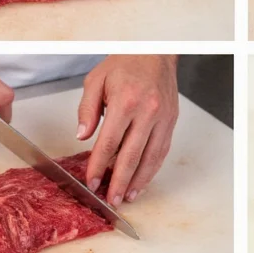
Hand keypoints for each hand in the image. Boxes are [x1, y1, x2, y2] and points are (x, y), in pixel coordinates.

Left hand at [76, 55, 178, 206]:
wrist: (155, 52)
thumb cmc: (125, 63)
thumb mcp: (96, 80)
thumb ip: (87, 109)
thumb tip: (82, 136)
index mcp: (125, 102)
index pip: (109, 143)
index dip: (98, 166)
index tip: (91, 181)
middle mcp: (147, 112)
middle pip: (131, 156)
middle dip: (118, 181)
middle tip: (110, 200)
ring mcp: (163, 118)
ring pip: (151, 158)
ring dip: (138, 181)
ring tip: (127, 196)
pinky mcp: (171, 121)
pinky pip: (162, 150)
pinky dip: (152, 169)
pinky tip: (142, 179)